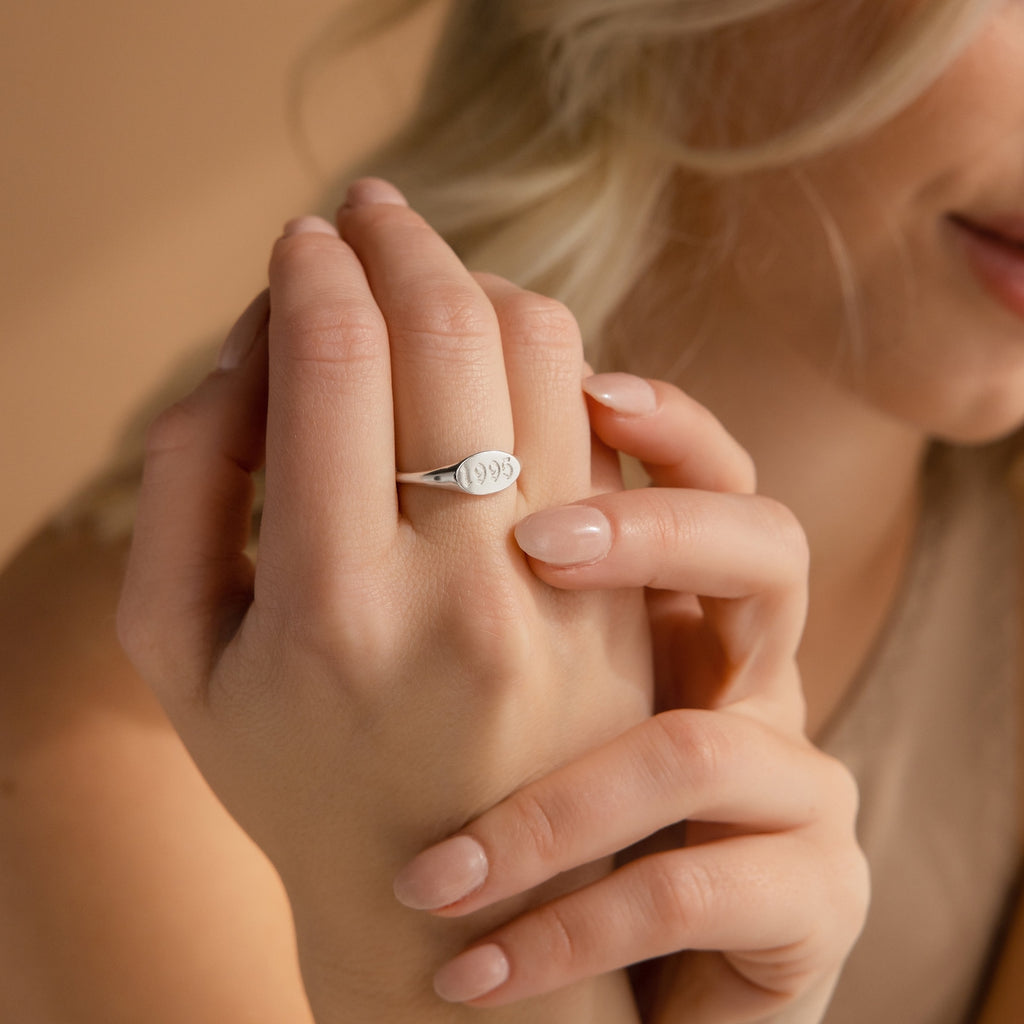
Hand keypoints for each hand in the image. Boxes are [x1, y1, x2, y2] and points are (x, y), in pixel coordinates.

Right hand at [117, 182, 649, 1021]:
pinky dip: (548, 357)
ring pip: (547, 351)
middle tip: (369, 212)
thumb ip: (186, 485)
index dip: (310, 267)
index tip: (300, 238)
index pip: (330, 358)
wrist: (461, 902)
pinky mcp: (628, 599)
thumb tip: (252, 343)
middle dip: (401, 240)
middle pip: (451, 330)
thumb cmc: (301, 776)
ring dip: (480, 283)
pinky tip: (497, 361)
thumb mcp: (186, 655)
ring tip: (432, 282)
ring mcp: (564, 595)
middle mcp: (461, 591)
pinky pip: (606, 418)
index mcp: (328, 606)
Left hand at [393, 374, 868, 1022]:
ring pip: (723, 746)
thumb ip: (507, 574)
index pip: (702, 472)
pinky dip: (572, 932)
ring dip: (572, 802)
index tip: (578, 391)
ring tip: (441, 867)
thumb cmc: (547, 801)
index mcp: (687, 606)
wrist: (607, 956)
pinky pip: (698, 894)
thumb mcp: (531, 675)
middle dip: (654, 531)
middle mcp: (753, 674)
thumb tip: (405, 450)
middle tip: (530, 547)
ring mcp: (793, 784)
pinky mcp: (809, 897)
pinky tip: (466, 971)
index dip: (661, 422)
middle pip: (766, 552)